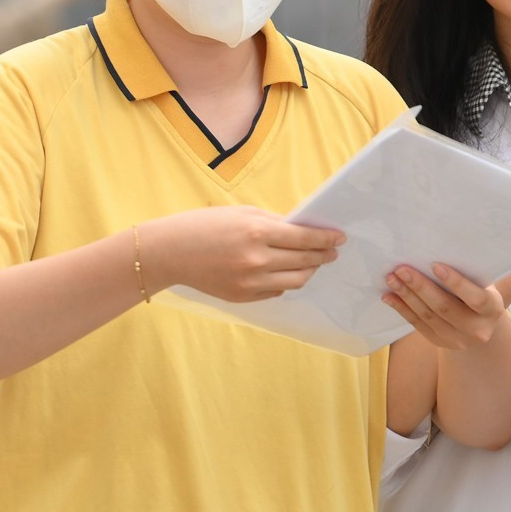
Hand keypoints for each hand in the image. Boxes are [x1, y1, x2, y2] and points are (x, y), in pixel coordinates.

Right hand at [141, 206, 343, 302]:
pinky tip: (283, 272)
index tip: (339, 238)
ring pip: (295, 281)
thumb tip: (303, 230)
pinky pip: (275, 292)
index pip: (305, 238)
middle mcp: (256, 259)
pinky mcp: (243, 297)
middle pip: (305, 261)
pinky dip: (284, 282)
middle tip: (331, 251)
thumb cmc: (204, 226)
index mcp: (257, 232)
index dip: (326, 238)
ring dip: (308, 271)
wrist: (171, 252)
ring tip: (312, 263)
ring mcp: (250, 282)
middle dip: (322, 255)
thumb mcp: (241, 214)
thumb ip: (274, 222)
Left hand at [382, 264, 510, 349]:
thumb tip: (436, 249)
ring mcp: (457, 340)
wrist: (479, 323)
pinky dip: (401, 309)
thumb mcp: (482, 283)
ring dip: (406, 296)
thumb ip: (468, 272)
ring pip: (427, 316)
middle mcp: (477, 329)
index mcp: (492, 310)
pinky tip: (389, 296)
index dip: (456, 283)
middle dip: (421, 287)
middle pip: (445, 307)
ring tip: (392, 279)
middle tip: (402, 269)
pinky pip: (417, 324)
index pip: (475, 298)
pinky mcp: (439, 342)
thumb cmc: (478, 291)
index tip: (435, 265)